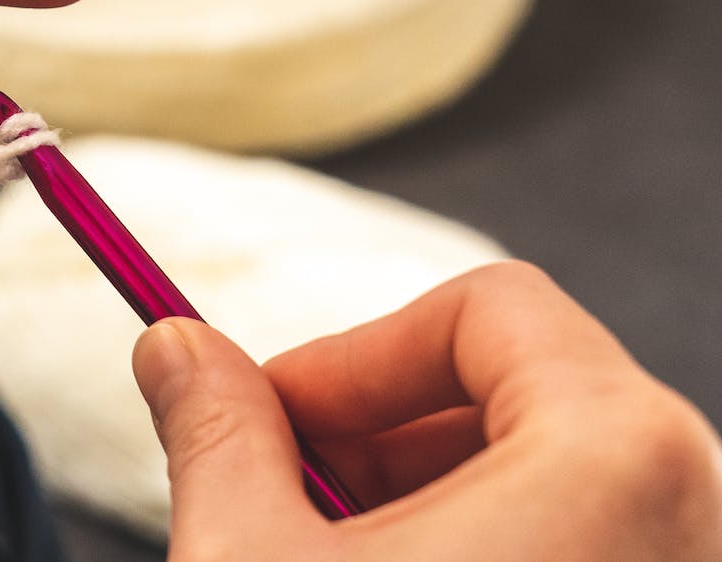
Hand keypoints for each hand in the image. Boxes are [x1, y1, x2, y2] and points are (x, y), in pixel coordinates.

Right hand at [132, 261, 721, 559]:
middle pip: (521, 391)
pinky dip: (479, 552)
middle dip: (378, 431)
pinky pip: (580, 548)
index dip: (353, 352)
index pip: (486, 308)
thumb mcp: (251, 559)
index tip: (271, 409)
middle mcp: (694, 510)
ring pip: (549, 478)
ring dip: (419, 498)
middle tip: (283, 489)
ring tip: (324, 557)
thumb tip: (174, 348)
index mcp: (618, 456)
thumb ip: (217, 431)